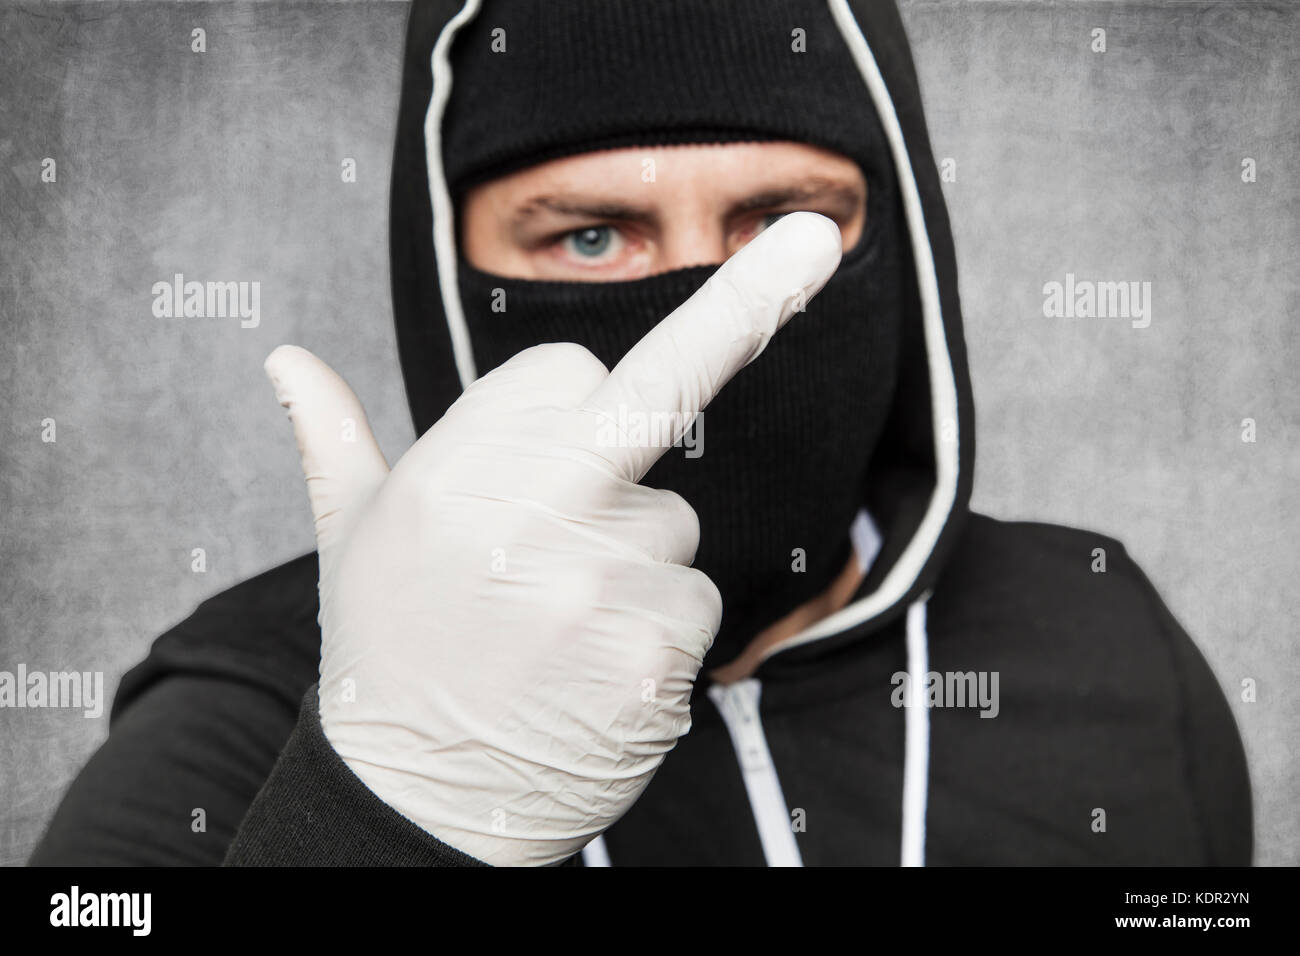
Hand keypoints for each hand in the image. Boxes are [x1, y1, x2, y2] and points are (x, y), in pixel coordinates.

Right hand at [264, 212, 841, 864]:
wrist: (420, 803)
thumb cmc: (391, 657)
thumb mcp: (350, 540)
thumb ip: (333, 436)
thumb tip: (285, 356)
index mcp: (449, 475)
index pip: (567, 372)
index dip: (572, 403)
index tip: (563, 436)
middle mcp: (527, 514)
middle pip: (656, 395)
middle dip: (733, 318)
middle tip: (791, 273)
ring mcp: (597, 580)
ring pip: (673, 522)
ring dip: (638, 560)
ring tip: (564, 620)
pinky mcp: (654, 646)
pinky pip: (694, 598)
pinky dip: (662, 627)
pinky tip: (599, 664)